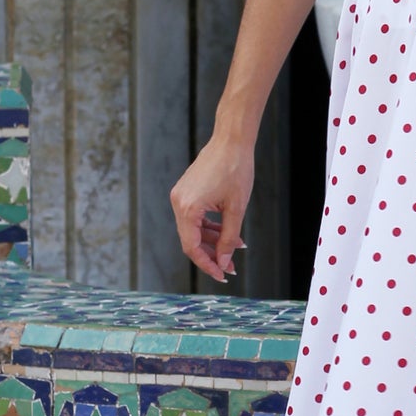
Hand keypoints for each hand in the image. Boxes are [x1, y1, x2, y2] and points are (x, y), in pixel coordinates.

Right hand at [170, 138, 253, 283]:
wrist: (231, 140)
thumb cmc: (236, 170)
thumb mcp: (236, 208)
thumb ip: (229, 238)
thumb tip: (224, 261)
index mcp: (187, 208)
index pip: (192, 247)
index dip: (207, 264)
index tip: (222, 275)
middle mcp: (178, 202)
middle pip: (191, 240)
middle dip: (212, 254)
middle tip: (231, 266)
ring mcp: (180, 196)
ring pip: (193, 229)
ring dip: (212, 241)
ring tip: (235, 248)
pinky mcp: (186, 191)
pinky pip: (194, 217)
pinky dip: (209, 226)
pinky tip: (227, 232)